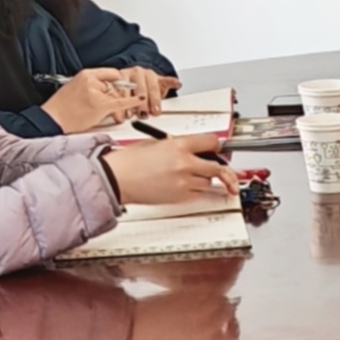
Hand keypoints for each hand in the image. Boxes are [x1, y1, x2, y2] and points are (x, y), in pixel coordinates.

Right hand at [44, 68, 155, 134]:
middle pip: (116, 84)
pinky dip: (132, 101)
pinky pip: (121, 102)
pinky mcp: (101, 105)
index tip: (121, 85)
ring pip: (117, 94)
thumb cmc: (62, 108)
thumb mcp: (75, 87)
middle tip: (109, 102)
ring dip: (116, 102)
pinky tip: (139, 100)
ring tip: (101, 109)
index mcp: (85, 74)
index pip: (110, 73)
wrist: (53, 119)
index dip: (117, 81)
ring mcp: (97, 93)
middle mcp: (92, 81)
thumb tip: (109, 88)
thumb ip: (92, 85)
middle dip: (117, 93)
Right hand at [101, 135, 236, 207]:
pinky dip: (196, 190)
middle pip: (218, 167)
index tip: (217, 149)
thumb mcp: (157, 143)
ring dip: (206, 179)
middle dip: (220, 167)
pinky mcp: (179, 197)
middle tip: (223, 168)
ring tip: (196, 175)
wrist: (116, 178)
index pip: (212, 143)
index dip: (216, 146)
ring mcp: (184, 182)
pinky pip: (197, 194)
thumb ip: (178, 145)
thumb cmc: (130, 161)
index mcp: (179, 145)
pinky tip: (188, 185)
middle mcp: (185, 164)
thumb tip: (193, 149)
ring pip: (209, 182)